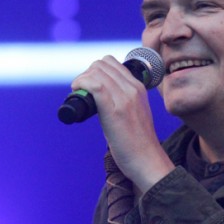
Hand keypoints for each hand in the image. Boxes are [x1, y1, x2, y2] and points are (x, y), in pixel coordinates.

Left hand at [71, 55, 174, 192]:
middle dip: (86, 74)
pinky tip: (77, 93)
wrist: (147, 160)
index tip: (89, 86)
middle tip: (82, 92)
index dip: (95, 71)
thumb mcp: (135, 113)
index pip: (112, 63)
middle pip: (101, 64)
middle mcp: (133, 88)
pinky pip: (94, 85)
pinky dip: (81, 85)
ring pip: (96, 72)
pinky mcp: (114, 110)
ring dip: (81, 80)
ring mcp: (125, 98)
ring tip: (79, 95)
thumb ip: (123, 101)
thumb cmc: (138, 142)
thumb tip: (100, 98)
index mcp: (139, 87)